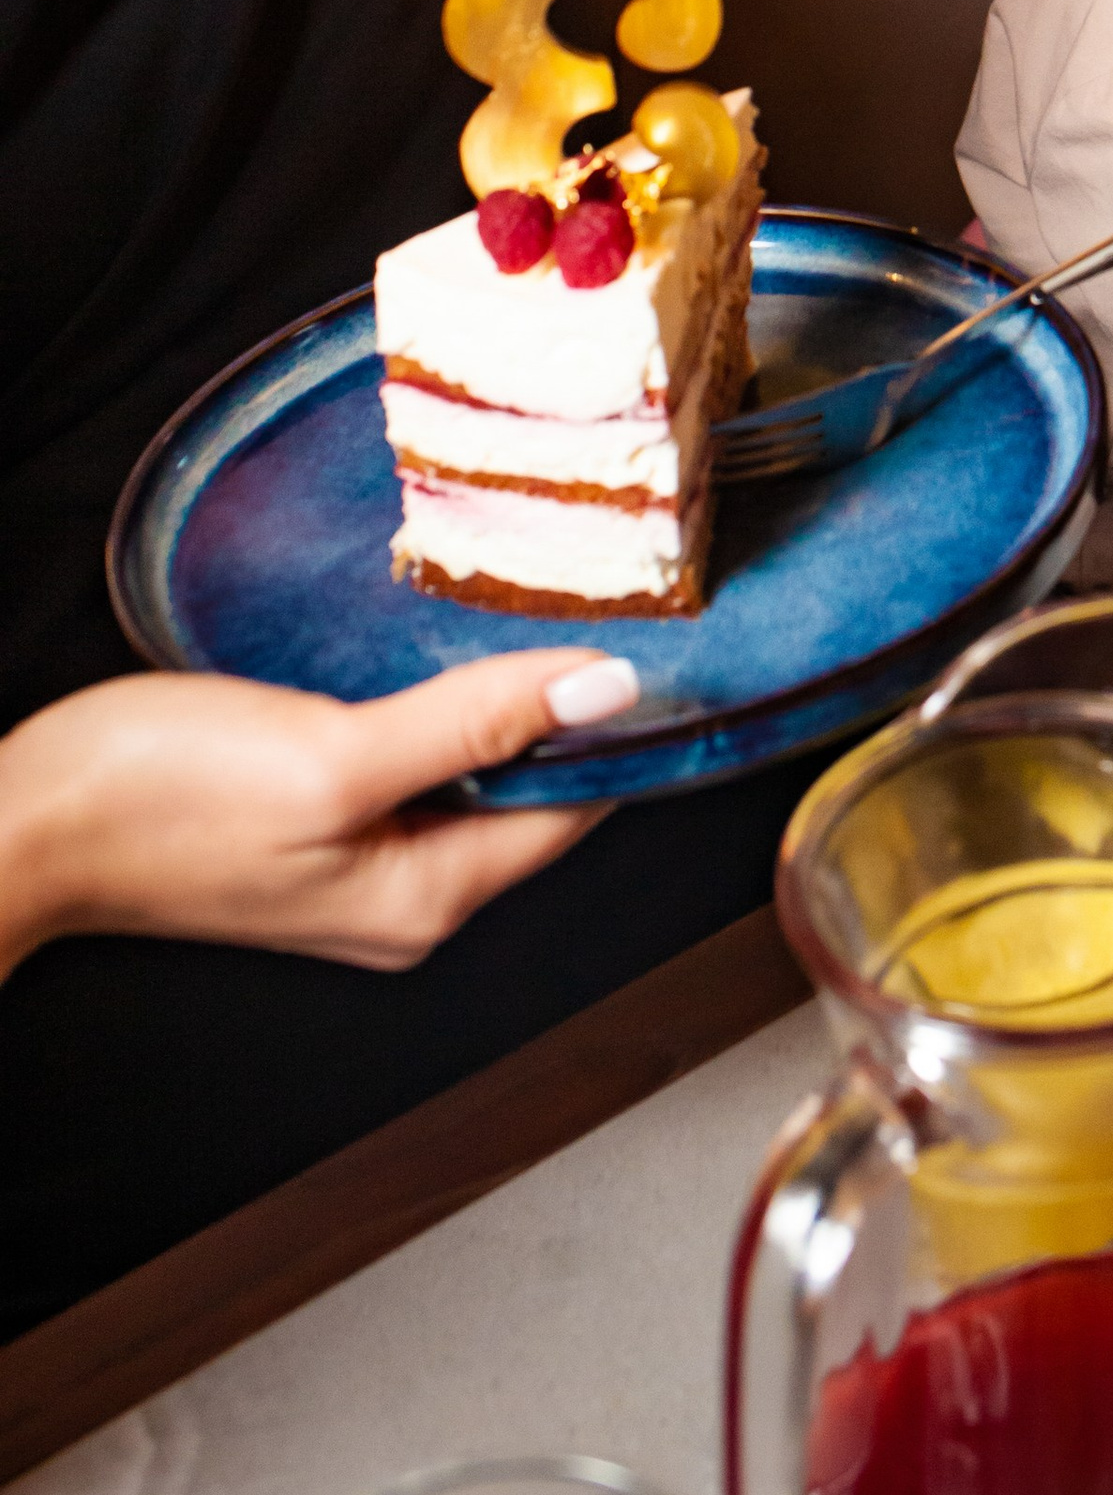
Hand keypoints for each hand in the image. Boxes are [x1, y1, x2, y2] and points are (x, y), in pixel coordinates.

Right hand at [0, 653, 636, 978]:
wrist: (19, 826)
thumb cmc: (155, 801)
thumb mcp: (333, 753)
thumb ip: (471, 723)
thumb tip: (607, 690)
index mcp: (427, 899)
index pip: (578, 807)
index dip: (624, 721)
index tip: (666, 631)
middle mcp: (407, 900)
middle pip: (533, 794)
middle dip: (566, 705)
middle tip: (603, 594)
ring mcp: (357, 868)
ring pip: (472, 774)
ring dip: (500, 700)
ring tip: (531, 605)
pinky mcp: (312, 829)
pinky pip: (413, 767)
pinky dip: (439, 710)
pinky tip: (434, 651)